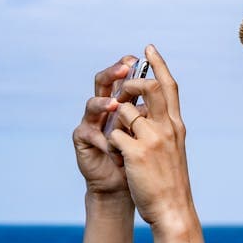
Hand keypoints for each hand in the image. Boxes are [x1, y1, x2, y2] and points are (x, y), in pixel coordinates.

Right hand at [72, 54, 138, 206]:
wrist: (125, 186)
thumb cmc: (140, 157)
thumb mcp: (151, 131)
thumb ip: (152, 110)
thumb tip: (159, 88)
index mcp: (122, 100)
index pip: (123, 75)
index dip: (130, 64)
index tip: (144, 55)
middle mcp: (105, 107)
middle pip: (103, 81)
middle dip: (114, 73)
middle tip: (125, 69)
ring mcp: (92, 121)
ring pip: (93, 103)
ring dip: (105, 103)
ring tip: (116, 105)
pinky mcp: (82, 139)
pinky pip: (89, 133)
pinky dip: (102, 139)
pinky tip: (111, 145)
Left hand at [106, 44, 194, 229]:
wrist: (173, 210)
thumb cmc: (170, 182)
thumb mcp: (173, 149)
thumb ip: (164, 128)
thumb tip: (147, 111)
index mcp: (176, 125)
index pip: (169, 86)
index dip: (158, 64)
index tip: (148, 47)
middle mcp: (167, 127)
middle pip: (149, 88)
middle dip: (131, 82)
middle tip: (122, 87)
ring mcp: (152, 139)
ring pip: (125, 111)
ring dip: (117, 124)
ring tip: (123, 145)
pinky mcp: (136, 152)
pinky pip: (114, 135)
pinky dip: (111, 144)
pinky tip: (119, 159)